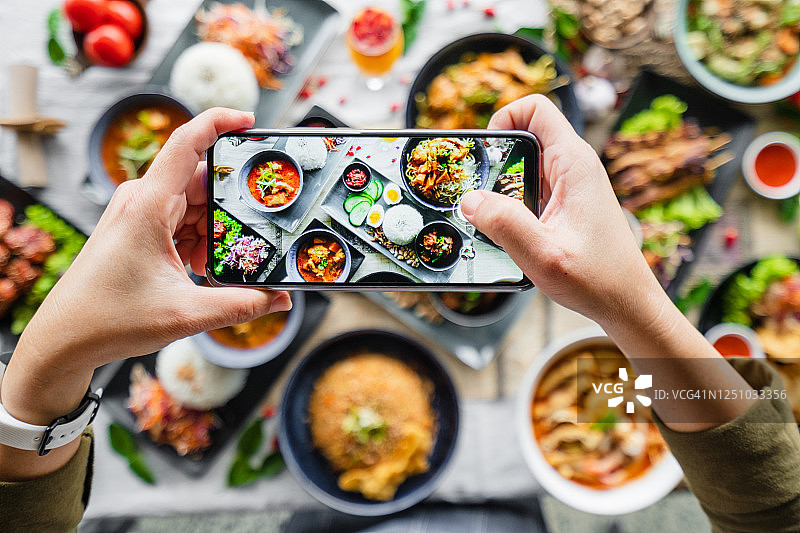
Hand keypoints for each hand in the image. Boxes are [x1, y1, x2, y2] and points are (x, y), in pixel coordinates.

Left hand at [2, 108, 289, 435]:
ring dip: (215, 230)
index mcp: (148, 206)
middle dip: (232, 206)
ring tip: (219, 264)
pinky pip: (183, 221)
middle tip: (257, 231)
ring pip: (196, 205)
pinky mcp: (140, 228)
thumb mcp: (186, 314)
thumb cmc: (110, 320)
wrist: (65, 339)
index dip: (220, 122)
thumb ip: (241, 304)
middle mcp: (142, 201)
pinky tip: (201, 269)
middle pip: (202, 181)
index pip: (187, 142)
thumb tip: (281, 297)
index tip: (250, 121)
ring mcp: (140, 213)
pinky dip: (200, 240)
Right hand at [460, 95, 664, 326]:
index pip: (535, 109)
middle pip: (524, 137)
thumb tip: (470, 200)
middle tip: (478, 190)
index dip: (504, 119)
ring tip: (491, 216)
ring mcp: (571, 186)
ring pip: (525, 166)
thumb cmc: (599, 279)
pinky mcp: (566, 205)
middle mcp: (574, 168)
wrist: (627, 303)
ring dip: (502, 186)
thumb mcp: (543, 254)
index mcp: (574, 164)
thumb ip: (504, 224)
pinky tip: (508, 231)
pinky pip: (531, 189)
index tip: (485, 153)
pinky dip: (512, 204)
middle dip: (495, 159)